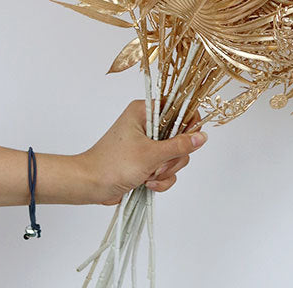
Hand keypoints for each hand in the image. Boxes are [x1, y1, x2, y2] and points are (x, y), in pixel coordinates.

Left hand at [76, 100, 206, 205]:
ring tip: (149, 176)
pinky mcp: (147, 161)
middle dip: (173, 157)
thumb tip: (202, 136)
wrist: (89, 186)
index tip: (188, 140)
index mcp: (145, 111)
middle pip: (180, 136)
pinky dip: (160, 179)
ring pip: (175, 155)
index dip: (188, 124)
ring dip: (166, 170)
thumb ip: (179, 145)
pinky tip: (147, 184)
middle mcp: (148, 124)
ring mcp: (148, 144)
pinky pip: (166, 169)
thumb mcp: (150, 154)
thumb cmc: (113, 164)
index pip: (178, 108)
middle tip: (159, 165)